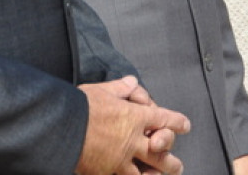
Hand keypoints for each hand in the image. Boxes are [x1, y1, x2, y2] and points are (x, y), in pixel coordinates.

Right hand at [76, 76, 190, 174]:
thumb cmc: (81, 106)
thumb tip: (132, 81)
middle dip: (171, 160)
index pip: (163, 119)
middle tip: (178, 165)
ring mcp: (121, 159)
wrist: (63, 128)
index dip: (176, 122)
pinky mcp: (107, 172)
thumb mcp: (101, 90)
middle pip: (160, 152)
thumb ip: (120, 88)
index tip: (185, 125)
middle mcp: (132, 140)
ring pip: (145, 173)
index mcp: (134, 117)